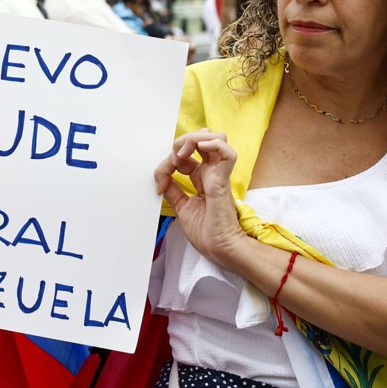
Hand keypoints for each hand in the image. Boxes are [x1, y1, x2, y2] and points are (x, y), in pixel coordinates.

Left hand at [153, 128, 245, 262]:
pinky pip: (226, 152)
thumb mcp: (182, 207)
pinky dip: (213, 145)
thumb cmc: (207, 233)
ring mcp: (219, 174)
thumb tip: (162, 179)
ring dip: (196, 139)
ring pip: (216, 138)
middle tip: (173, 159)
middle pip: (202, 139)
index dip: (169, 161)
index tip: (159, 183)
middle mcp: (211, 173)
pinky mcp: (223, 180)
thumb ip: (174, 190)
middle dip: (183, 141)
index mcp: (202, 178)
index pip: (186, 155)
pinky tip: (200, 150)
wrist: (219, 248)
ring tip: (184, 154)